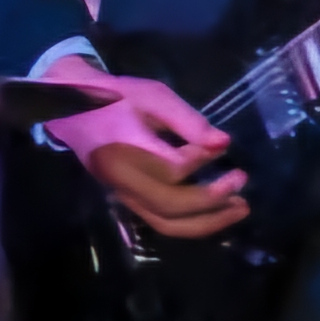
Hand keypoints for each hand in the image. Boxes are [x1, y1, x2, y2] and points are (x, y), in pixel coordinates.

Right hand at [40, 55, 248, 237]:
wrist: (76, 109)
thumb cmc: (117, 98)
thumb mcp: (153, 97)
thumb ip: (188, 121)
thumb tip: (224, 143)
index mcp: (125, 153)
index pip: (171, 169)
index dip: (202, 160)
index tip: (224, 147)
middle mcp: (122, 183)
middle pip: (170, 207)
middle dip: (212, 202)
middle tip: (243, 188)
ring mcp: (124, 196)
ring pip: (166, 223)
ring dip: (206, 221)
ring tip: (238, 209)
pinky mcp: (129, 200)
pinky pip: (162, 221)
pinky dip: (191, 222)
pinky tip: (215, 211)